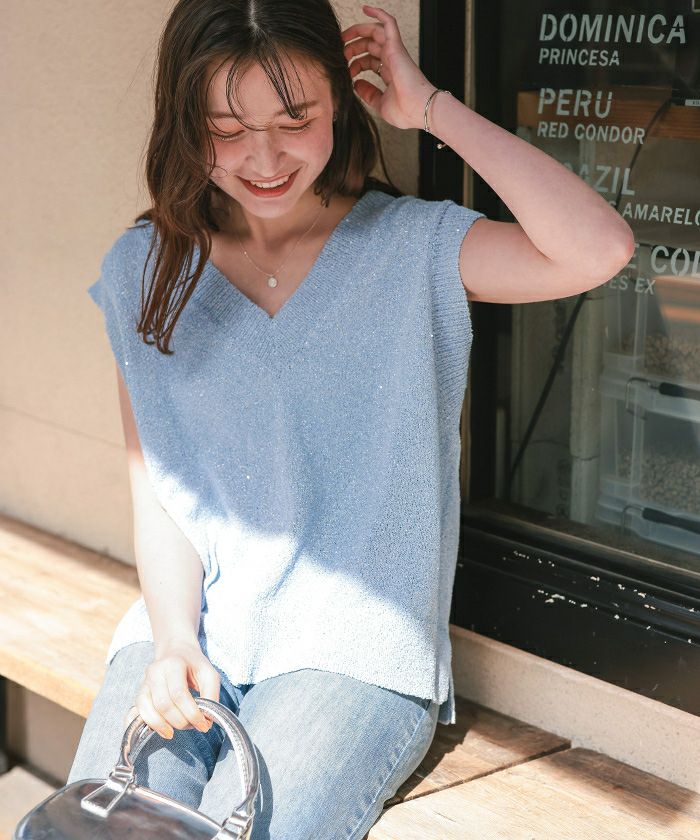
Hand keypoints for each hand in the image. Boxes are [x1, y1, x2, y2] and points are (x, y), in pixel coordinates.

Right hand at [123, 640, 220, 738]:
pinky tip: (165, 730)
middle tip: (193, 725)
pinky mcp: (140, 693)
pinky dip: (151, 724)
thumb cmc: (194, 665)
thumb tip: (207, 721)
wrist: (176, 652)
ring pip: (149, 710)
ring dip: (166, 726)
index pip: (179, 694)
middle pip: (164, 705)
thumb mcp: (209, 674)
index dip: (191, 713)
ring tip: (181, 728)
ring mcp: (145, 682)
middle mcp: (155, 672)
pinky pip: (139, 712)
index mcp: (173, 664)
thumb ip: (211, 695)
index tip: (203, 725)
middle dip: (180, 721)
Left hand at [342, 4, 436, 130]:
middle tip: (339, 53)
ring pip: (375, 32)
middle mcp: (392, 60)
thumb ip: (368, 93)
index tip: (346, 72)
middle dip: (352, 47)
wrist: (418, 109)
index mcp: (389, 73)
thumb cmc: (406, 110)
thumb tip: (356, 84)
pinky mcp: (396, 47)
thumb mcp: (379, 104)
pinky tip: (366, 8)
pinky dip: (378, 13)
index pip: (369, 61)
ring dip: (357, 32)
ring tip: (343, 36)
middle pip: (369, 45)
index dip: (355, 64)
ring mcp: (394, 52)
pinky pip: (388, 23)